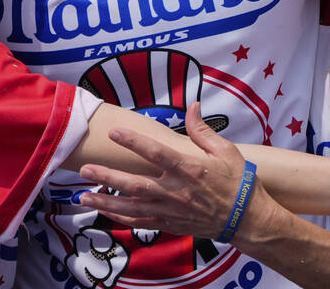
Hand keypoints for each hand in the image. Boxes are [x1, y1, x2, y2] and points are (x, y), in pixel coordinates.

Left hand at [77, 103, 259, 240]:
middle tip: (85, 170)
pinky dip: (121, 218)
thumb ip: (202, 130)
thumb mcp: (225, 150)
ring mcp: (172, 210)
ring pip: (132, 207)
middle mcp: (176, 191)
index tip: (114, 131)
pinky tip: (105, 212)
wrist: (247, 219)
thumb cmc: (238, 181)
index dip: (134, 141)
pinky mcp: (171, 224)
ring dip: (106, 202)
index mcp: (189, 169)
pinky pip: (141, 222)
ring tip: (83, 197)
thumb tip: (193, 105)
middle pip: (135, 184)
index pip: (156, 153)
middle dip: (108, 177)